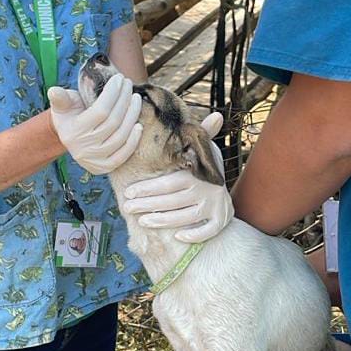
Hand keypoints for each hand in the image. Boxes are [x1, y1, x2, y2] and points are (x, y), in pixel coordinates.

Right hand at [47, 75, 141, 174]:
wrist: (72, 138)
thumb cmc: (70, 115)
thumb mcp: (62, 105)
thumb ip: (60, 98)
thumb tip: (54, 91)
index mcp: (73, 132)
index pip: (100, 111)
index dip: (112, 93)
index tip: (119, 79)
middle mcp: (84, 148)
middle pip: (113, 122)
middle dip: (124, 100)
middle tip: (129, 84)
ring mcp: (95, 160)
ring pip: (121, 136)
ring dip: (132, 115)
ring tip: (136, 99)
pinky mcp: (105, 167)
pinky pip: (124, 154)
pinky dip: (133, 140)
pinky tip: (138, 125)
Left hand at [121, 112, 232, 242]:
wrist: (224, 195)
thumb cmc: (202, 173)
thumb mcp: (200, 154)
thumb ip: (198, 136)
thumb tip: (214, 114)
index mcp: (197, 173)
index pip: (169, 181)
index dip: (148, 188)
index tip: (128, 191)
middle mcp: (207, 189)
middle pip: (172, 200)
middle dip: (147, 204)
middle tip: (126, 207)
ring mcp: (215, 206)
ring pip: (186, 217)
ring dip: (163, 221)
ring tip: (142, 221)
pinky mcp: (222, 221)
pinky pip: (208, 230)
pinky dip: (195, 234)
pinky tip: (178, 236)